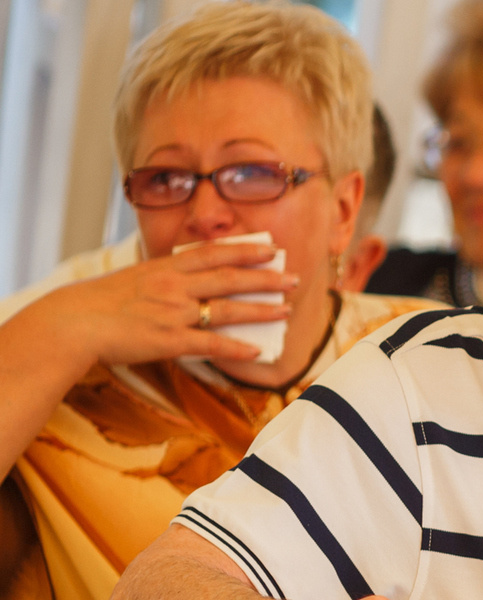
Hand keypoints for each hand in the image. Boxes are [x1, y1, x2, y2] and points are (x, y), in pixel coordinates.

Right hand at [14, 245, 296, 369]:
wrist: (71, 322)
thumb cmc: (99, 303)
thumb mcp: (133, 279)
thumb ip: (164, 279)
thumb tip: (190, 284)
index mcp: (164, 267)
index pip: (213, 253)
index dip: (245, 250)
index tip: (271, 248)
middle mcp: (172, 286)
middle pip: (229, 277)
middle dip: (265, 277)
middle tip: (293, 277)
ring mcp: (172, 312)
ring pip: (226, 309)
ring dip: (260, 310)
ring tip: (286, 310)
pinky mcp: (168, 340)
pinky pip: (210, 344)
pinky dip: (236, 348)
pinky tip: (257, 351)